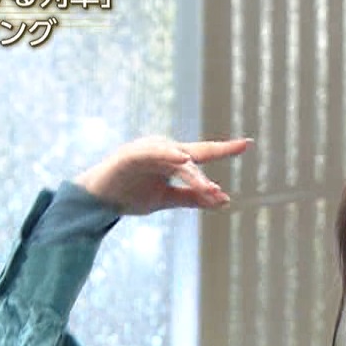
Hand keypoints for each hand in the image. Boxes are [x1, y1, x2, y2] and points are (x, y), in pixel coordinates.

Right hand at [74, 136, 251, 214]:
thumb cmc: (131, 195)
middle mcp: (163, 151)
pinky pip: (151, 154)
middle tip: (217, 194)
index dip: (225, 149)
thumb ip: (192, 197)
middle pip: (192, 160)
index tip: (247, 143)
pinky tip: (180, 158)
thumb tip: (223, 199)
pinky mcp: (129, 156)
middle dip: (204, 179)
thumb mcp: (167, 198)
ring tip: (206, 185)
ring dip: (191, 173)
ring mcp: (146, 151)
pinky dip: (165, 155)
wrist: (97, 201)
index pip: (203, 154)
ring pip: (175, 159)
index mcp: (172, 159)